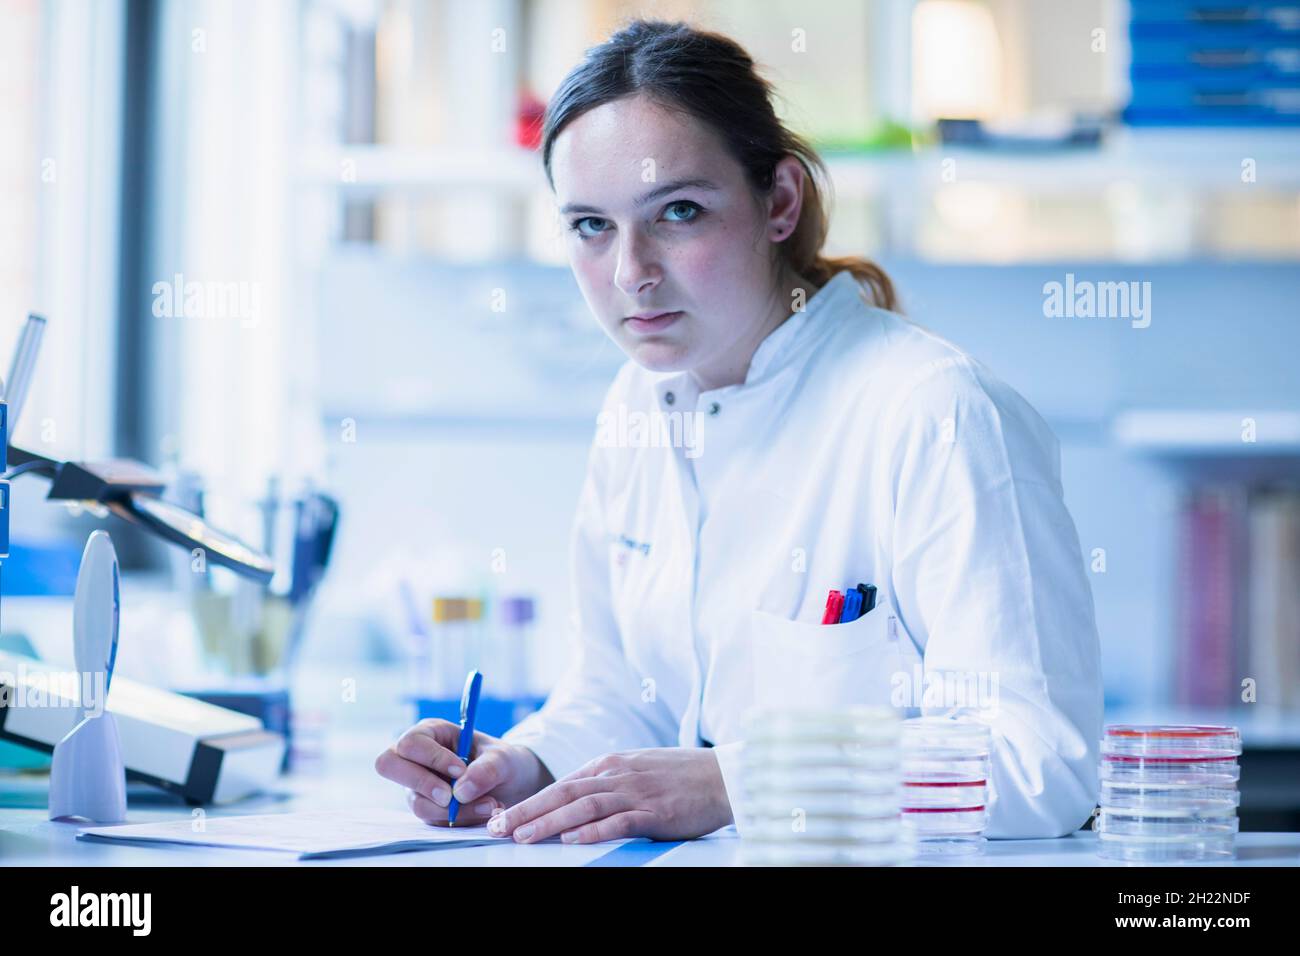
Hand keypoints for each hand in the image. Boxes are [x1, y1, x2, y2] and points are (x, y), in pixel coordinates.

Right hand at [374, 719, 553, 826]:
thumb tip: (460, 792)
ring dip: (453, 810)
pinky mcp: (428, 808)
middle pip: (389, 766)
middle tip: (451, 796)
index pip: (411, 743)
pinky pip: (434, 820)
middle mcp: (417, 758)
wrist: (511, 783)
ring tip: (490, 805)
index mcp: (430, 733)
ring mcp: (418, 786)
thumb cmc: (501, 761)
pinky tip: (485, 811)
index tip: (460, 770)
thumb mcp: (503, 758)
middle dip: (422, 784)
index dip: (431, 758)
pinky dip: (460, 820)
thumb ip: (487, 769)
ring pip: (417, 802)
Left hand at [484, 747, 732, 843]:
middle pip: (564, 793)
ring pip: (584, 807)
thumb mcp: (636, 770)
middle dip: (527, 812)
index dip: (529, 802)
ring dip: (550, 822)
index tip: (502, 817)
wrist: (723, 776)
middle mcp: (618, 775)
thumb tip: (574, 804)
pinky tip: (572, 840)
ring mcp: (636, 793)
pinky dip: (593, 831)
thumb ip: (606, 783)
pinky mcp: (655, 812)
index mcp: (610, 764)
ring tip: (523, 836)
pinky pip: (619, 821)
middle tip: (497, 827)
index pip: (561, 784)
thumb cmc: (680, 776)